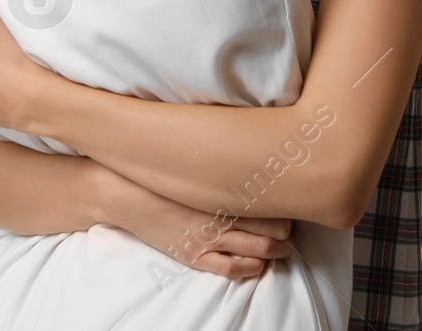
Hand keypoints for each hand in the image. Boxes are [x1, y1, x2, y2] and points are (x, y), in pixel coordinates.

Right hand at [108, 172, 293, 279]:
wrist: (129, 195)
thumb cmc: (163, 175)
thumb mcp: (197, 167)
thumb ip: (225, 166)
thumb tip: (250, 153)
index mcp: (224, 191)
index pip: (271, 204)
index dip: (287, 209)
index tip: (292, 205)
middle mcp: (222, 217)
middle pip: (271, 230)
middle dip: (286, 233)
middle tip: (291, 229)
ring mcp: (209, 239)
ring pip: (257, 250)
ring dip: (275, 251)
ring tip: (282, 248)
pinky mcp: (195, 256)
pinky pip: (230, 268)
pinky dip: (251, 268)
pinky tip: (258, 264)